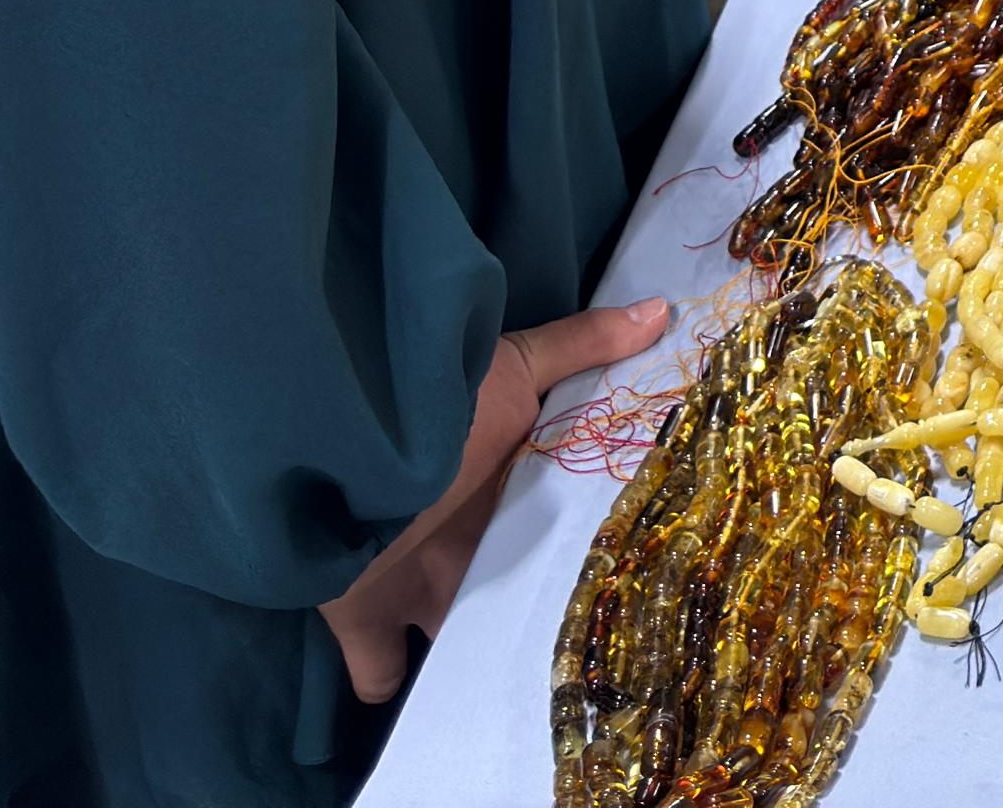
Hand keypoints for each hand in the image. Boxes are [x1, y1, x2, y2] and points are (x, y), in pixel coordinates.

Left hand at [319, 298, 671, 704]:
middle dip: (533, 599)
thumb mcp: (515, 369)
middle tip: (588, 627)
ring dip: (478, 646)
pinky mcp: (368, 624)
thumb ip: (582, 344)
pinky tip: (434, 696)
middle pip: (504, 575)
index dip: (581, 529)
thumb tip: (665, 306)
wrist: (337, 464)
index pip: (546, 509)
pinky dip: (395, 682)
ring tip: (528, 678)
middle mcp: (459, 532)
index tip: (631, 548)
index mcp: (496, 480)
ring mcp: (412, 581)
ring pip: (456, 628)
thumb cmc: (435, 415)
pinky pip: (382, 672)